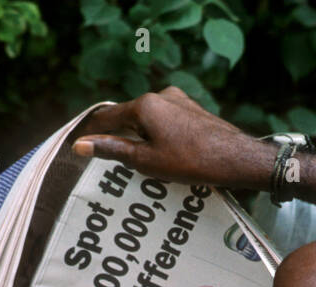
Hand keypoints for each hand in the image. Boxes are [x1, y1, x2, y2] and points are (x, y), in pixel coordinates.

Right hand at [73, 87, 275, 190]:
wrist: (237, 159)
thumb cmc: (191, 162)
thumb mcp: (146, 160)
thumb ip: (113, 150)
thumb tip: (80, 145)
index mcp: (144, 105)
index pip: (107, 117)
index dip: (91, 132)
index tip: (78, 144)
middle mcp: (161, 95)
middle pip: (129, 116)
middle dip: (118, 136)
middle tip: (106, 158)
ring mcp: (180, 101)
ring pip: (149, 119)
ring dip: (140, 138)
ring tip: (137, 163)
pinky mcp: (194, 110)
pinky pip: (167, 121)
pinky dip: (158, 136)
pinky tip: (163, 155)